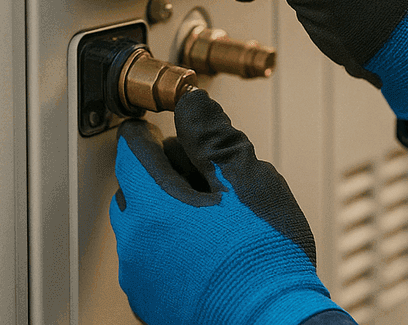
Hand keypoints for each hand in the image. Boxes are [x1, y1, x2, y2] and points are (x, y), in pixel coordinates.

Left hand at [109, 90, 345, 324]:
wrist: (275, 322)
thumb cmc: (265, 258)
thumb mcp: (248, 182)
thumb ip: (214, 138)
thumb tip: (193, 104)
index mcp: (154, 209)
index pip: (132, 156)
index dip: (143, 135)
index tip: (148, 127)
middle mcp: (136, 247)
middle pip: (132, 194)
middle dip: (155, 174)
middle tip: (189, 167)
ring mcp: (142, 282)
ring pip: (140, 231)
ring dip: (161, 213)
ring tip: (204, 210)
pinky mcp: (154, 308)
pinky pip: (150, 264)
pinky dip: (167, 248)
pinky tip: (203, 248)